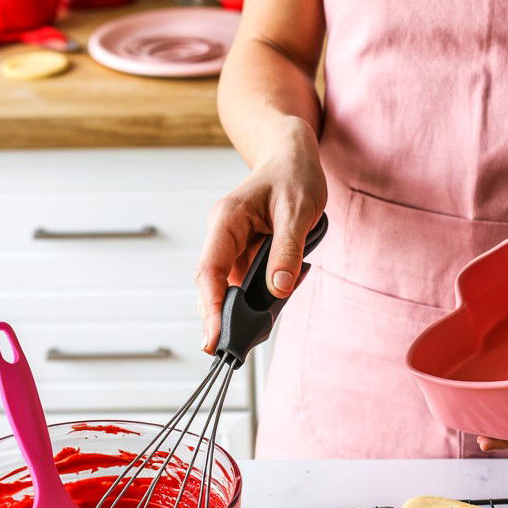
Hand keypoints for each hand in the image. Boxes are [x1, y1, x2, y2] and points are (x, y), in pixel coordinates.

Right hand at [194, 117, 326, 351]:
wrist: (293, 157)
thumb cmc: (294, 176)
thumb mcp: (298, 211)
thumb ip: (287, 251)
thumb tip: (278, 290)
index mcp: (226, 220)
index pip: (209, 269)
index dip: (210, 306)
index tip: (214, 337)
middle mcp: (223, 235)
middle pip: (211, 285)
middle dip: (220, 318)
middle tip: (232, 351)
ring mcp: (233, 246)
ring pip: (228, 288)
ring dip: (240, 312)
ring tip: (254, 335)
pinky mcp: (246, 253)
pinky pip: (246, 284)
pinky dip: (256, 301)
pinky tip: (271, 310)